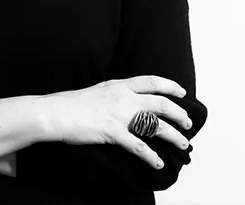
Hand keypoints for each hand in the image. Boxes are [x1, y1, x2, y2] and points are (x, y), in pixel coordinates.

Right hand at [43, 75, 192, 168]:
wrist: (56, 112)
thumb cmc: (73, 103)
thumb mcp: (99, 90)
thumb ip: (116, 93)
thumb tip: (129, 100)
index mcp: (119, 85)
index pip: (152, 82)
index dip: (170, 86)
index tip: (182, 93)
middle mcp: (123, 97)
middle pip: (161, 103)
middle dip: (179, 114)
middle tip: (188, 124)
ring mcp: (119, 115)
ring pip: (156, 125)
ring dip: (173, 136)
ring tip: (183, 144)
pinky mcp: (113, 132)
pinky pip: (138, 146)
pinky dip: (151, 156)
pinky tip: (158, 163)